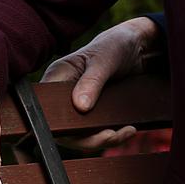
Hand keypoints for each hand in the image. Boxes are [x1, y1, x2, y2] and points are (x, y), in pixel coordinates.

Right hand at [40, 16, 159, 149]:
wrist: (138, 45)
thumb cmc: (116, 44)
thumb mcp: (105, 60)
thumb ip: (92, 81)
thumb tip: (80, 107)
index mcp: (57, 76)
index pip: (46, 110)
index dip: (60, 127)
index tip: (84, 134)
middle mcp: (65, 93)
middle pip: (64, 128)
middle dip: (88, 139)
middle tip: (111, 135)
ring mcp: (79, 103)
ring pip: (81, 134)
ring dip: (103, 139)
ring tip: (126, 132)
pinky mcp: (95, 109)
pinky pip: (96, 130)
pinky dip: (112, 134)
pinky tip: (128, 130)